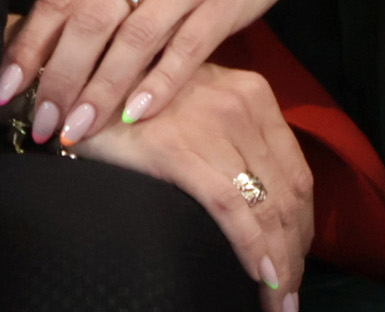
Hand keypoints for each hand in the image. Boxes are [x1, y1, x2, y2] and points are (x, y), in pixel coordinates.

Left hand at [2, 0, 304, 148]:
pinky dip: (160, 84)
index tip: (5, 93)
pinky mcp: (224, 3)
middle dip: (59, 80)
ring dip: (100, 91)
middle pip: (87, 24)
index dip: (28, 48)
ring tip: (78, 133)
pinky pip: (187, 48)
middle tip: (42, 124)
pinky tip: (137, 116)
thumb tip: (53, 41)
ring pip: (132, 41)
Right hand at [72, 60, 312, 306]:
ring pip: (266, 206)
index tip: (296, 265)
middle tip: (287, 297)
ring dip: (279, 263)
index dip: (302, 228)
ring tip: (276, 302)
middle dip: (293, 254)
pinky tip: (261, 277)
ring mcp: (212, 124)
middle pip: (288, 195)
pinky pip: (230, 206)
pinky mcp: (178, 147)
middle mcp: (241, 103)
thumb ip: (235, 145)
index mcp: (253, 95)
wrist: (81, 93)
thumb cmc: (139, 110)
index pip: (296, 174)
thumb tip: (265, 209)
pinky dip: (252, 247)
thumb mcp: (202, 112)